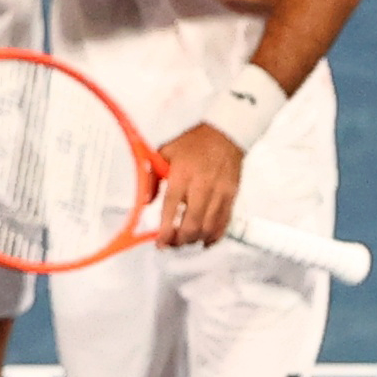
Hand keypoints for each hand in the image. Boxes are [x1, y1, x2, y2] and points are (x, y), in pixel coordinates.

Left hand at [153, 121, 245, 245]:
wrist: (225, 134)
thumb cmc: (195, 143)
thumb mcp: (165, 152)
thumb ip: (152, 177)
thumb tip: (145, 201)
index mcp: (182, 175)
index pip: (171, 209)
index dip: (165, 231)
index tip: (160, 242)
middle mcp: (201, 186)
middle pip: (191, 225)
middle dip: (180, 240)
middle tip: (172, 243)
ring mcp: (219, 193)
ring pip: (208, 228)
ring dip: (195, 240)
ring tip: (186, 240)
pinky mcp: (231, 197)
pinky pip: (223, 223)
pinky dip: (213, 236)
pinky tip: (205, 239)